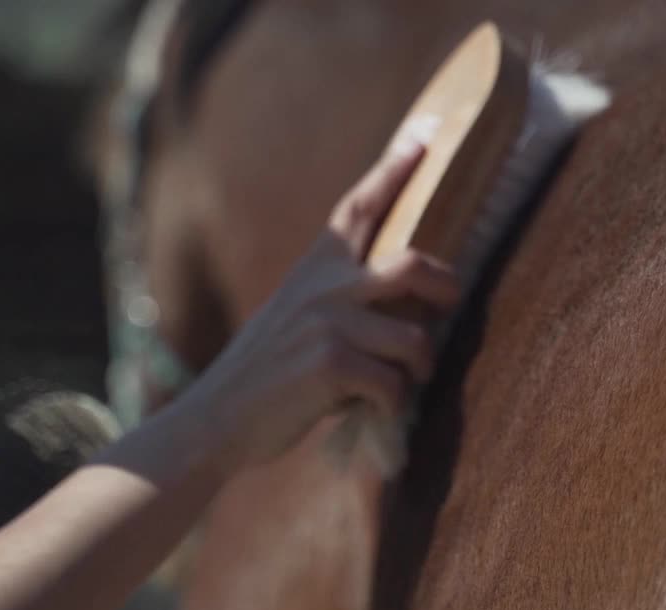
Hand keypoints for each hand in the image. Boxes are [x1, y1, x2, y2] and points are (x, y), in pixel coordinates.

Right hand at [177, 136, 459, 469]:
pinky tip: (375, 413)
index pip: (360, 207)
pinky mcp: (331, 362)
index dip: (394, 170)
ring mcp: (328, 321)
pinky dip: (393, 406)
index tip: (424, 136)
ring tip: (404, 385)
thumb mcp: (295, 315)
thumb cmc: (266, 374)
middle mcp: (324, 285)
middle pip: (411, 265)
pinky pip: (393, 384)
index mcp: (316, 268)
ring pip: (415, 339)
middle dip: (445, 286)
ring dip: (419, 369)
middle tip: (450, 303)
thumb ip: (338, 297)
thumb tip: (403, 300)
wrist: (215, 417)